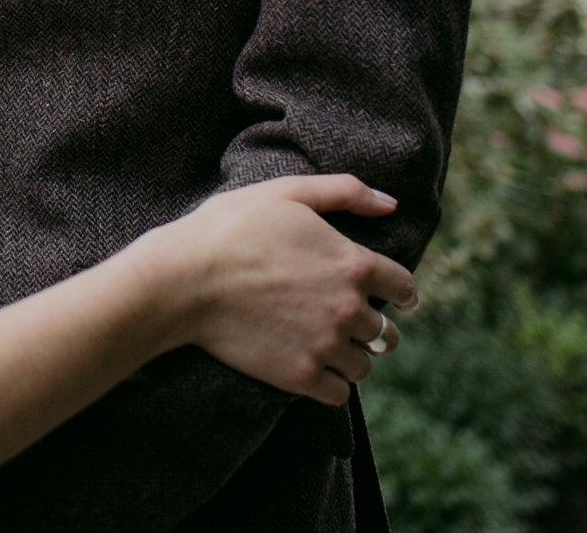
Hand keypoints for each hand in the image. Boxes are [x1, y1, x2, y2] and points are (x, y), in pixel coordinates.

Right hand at [140, 175, 416, 406]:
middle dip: (371, 325)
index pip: (404, 288)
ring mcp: (325, 345)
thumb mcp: (286, 193)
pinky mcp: (300, 376)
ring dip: (351, 356)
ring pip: (364, 365)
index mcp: (352, 262)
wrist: (182, 279)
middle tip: (347, 321)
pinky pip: (339, 394)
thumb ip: (345, 192)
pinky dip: (331, 384)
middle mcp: (348, 308)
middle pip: (386, 331)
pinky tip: (312, 368)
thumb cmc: (230, 228)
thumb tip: (392, 205)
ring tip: (327, 346)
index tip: (394, 298)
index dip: (400, 292)